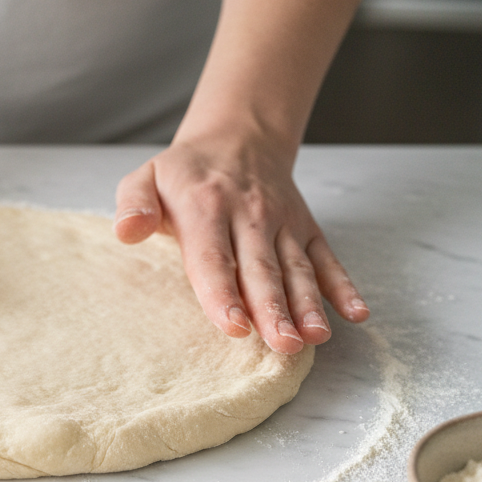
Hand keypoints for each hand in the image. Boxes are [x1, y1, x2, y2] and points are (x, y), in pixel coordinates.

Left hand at [113, 131, 368, 353]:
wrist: (239, 137)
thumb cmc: (184, 173)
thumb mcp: (145, 177)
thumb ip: (133, 204)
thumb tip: (126, 231)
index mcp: (206, 208)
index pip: (214, 258)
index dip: (223, 294)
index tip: (234, 325)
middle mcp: (250, 216)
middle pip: (262, 270)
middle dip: (274, 309)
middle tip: (283, 345)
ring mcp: (282, 224)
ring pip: (297, 268)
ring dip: (308, 305)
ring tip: (314, 338)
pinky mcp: (306, 229)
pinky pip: (327, 259)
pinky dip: (344, 287)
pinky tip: (355, 314)